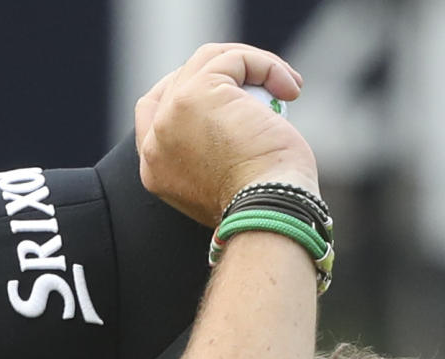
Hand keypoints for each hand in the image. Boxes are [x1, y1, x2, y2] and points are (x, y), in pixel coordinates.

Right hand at [134, 43, 319, 226]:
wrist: (268, 214)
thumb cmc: (262, 210)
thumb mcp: (227, 184)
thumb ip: (216, 154)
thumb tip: (240, 128)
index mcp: (155, 169)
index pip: (154, 111)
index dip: (189, 91)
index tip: (232, 91)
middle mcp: (156, 140)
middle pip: (182, 79)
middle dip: (225, 73)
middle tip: (266, 85)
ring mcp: (172, 113)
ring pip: (209, 61)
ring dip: (251, 65)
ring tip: (286, 87)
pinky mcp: (198, 92)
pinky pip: (234, 59)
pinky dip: (266, 66)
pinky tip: (290, 88)